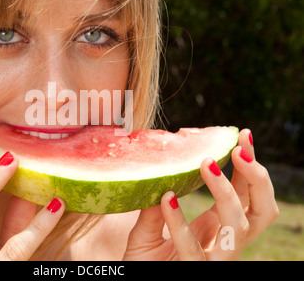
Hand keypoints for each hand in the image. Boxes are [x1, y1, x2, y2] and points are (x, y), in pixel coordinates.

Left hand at [123, 129, 278, 260]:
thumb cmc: (142, 264)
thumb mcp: (146, 231)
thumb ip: (156, 207)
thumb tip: (161, 173)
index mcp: (214, 228)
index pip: (244, 194)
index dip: (248, 167)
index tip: (241, 136)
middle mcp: (221, 243)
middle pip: (260, 212)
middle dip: (257, 179)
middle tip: (239, 148)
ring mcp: (212, 260)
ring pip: (239, 228)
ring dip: (227, 193)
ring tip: (205, 163)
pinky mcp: (194, 272)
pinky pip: (194, 249)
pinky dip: (181, 222)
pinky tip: (167, 198)